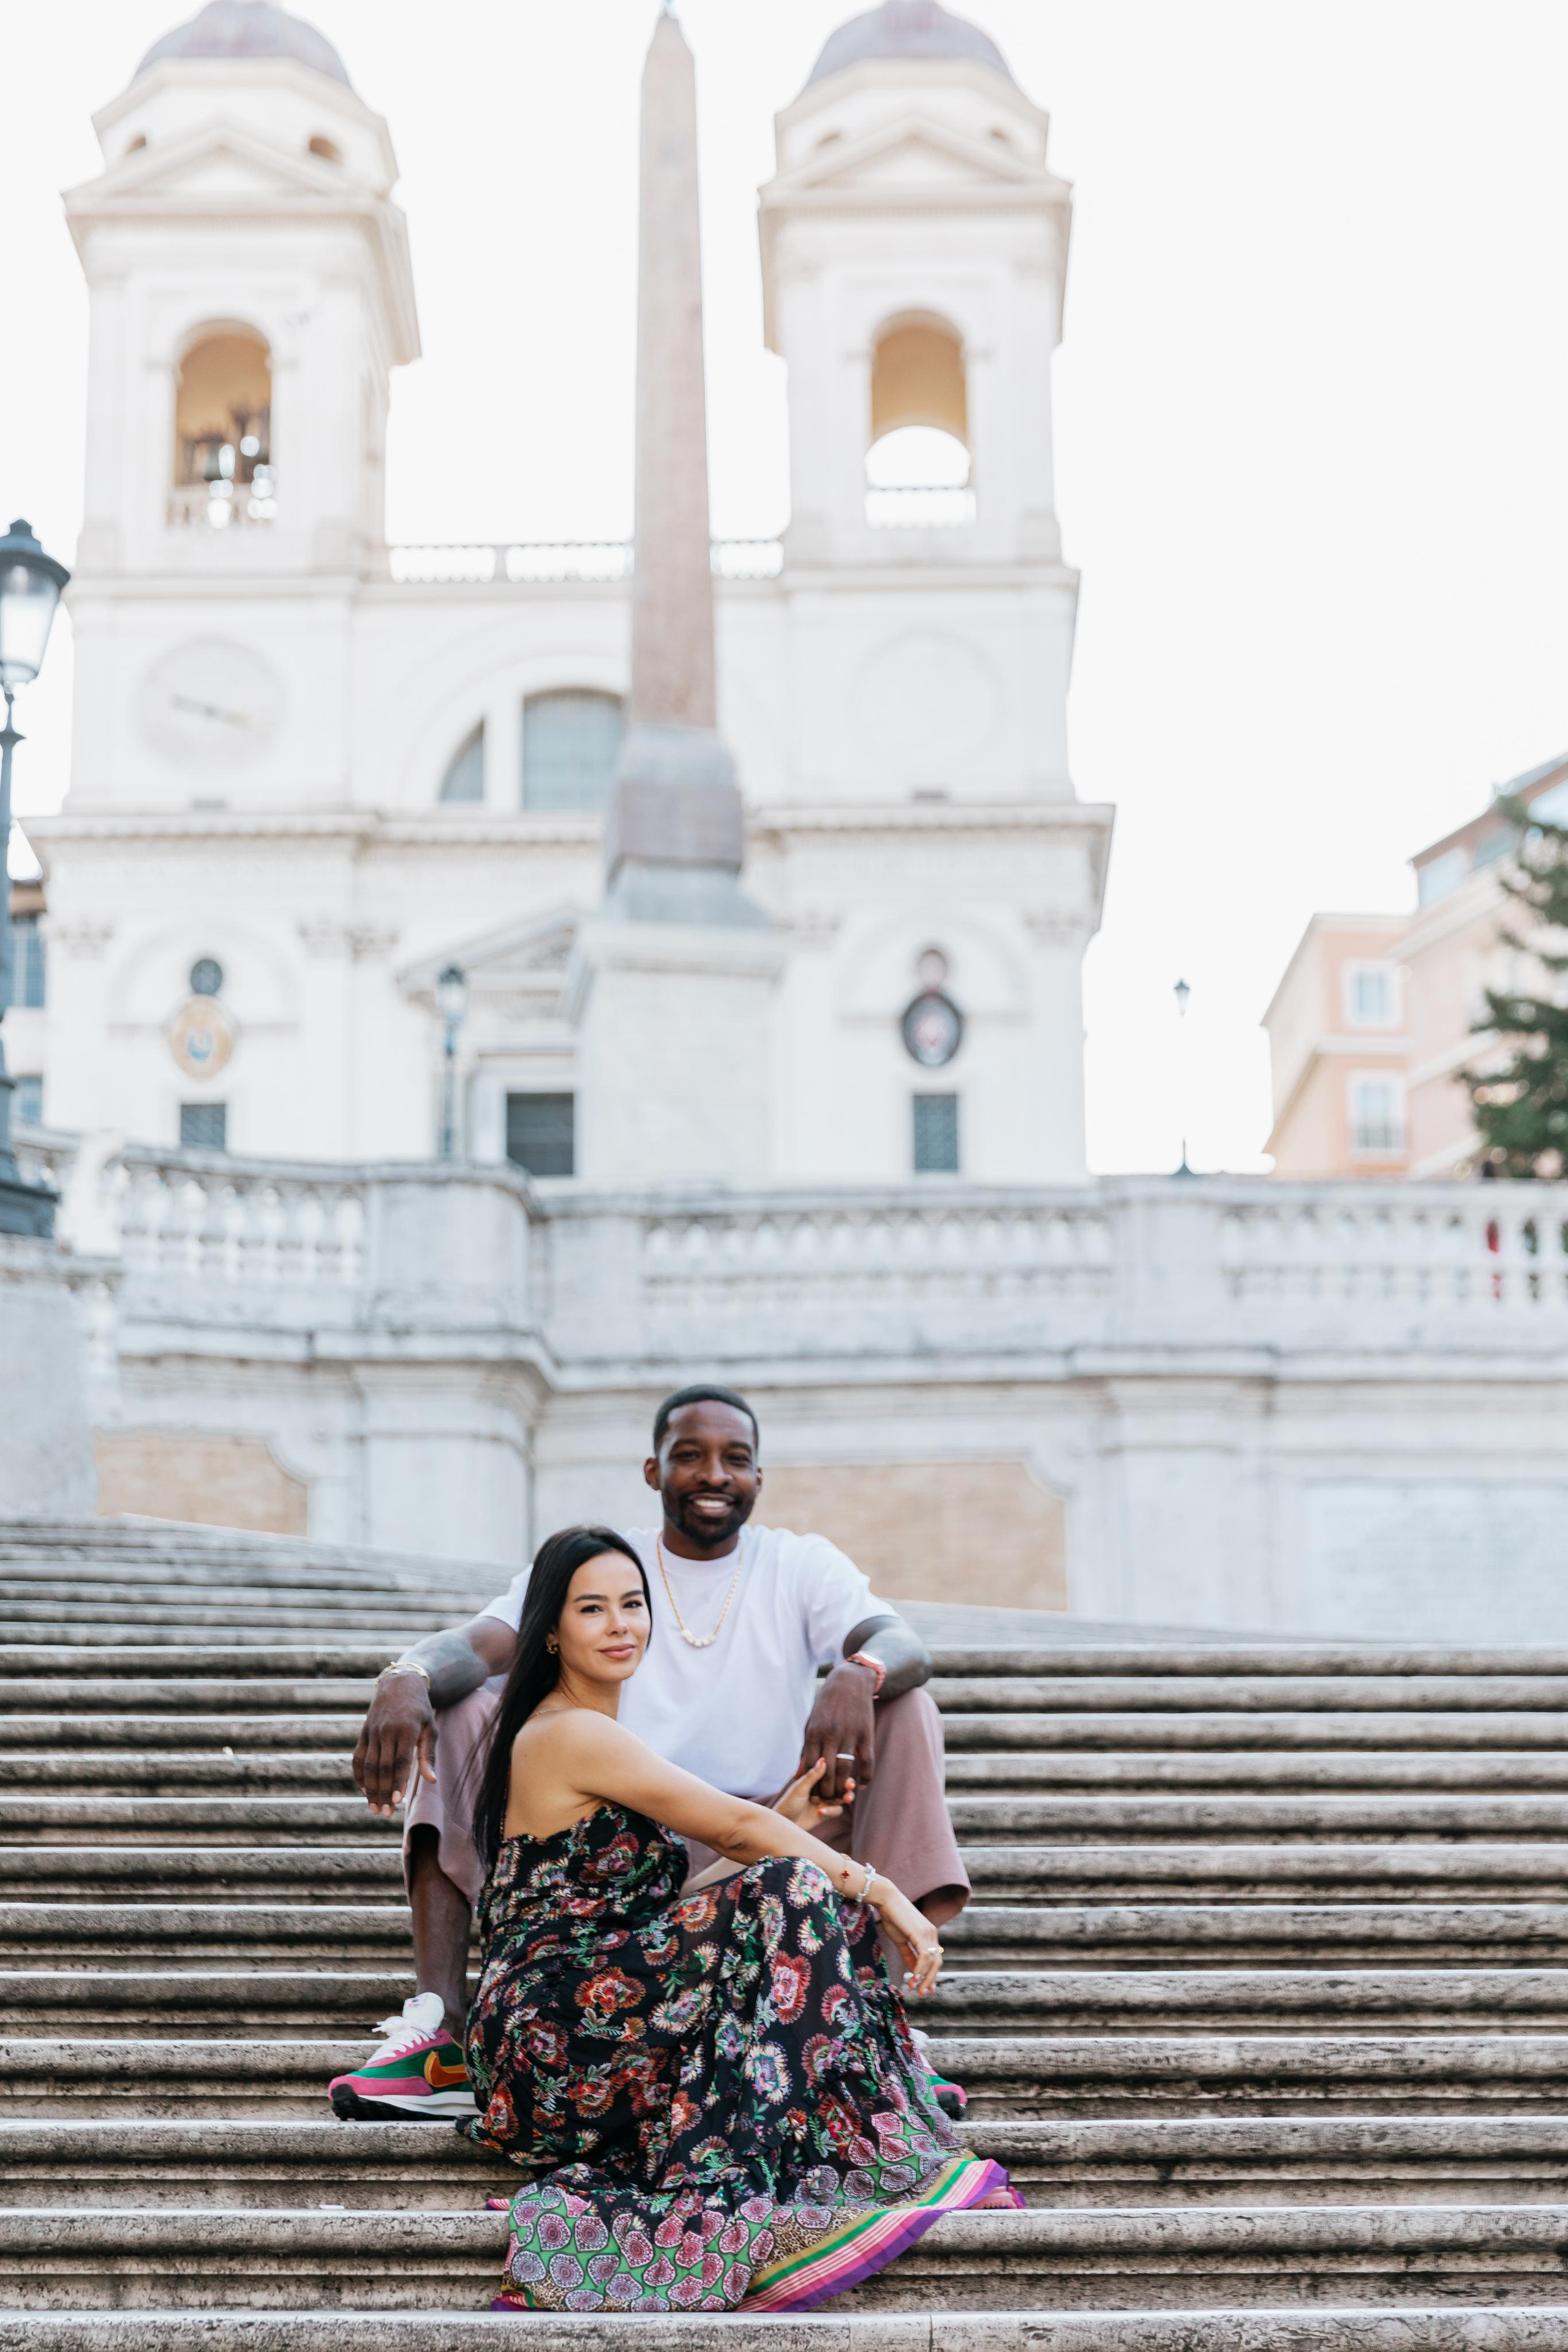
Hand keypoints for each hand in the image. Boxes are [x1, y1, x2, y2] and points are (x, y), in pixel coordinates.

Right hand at [352, 1672, 438, 1816]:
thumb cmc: (420, 1709)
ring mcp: (372, 1731)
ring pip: (368, 1765)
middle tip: (386, 1813)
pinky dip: (359, 1775)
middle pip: (382, 1767)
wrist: (399, 1683)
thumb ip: (429, 1754)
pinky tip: (365, 1790)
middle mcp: (386, 1730)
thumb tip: (431, 1781)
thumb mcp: (431, 1727)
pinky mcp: (364, 1732)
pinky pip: (358, 1757)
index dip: (398, 1782)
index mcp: (406, 1729)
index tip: (398, 1801)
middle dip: (384, 1791)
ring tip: (375, 1808)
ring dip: (370, 1788)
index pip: (400, 1761)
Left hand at [775, 1757, 849, 1829]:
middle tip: (849, 1786)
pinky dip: (831, 1810)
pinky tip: (820, 1811)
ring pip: (843, 1797)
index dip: (841, 1770)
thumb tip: (824, 1759)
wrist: (784, 1824)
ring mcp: (825, 1801)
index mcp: (815, 1778)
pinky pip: (837, 1810)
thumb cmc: (788, 1803)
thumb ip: (812, 1775)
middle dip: (848, 1784)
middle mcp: (822, 1788)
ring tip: (845, 1799)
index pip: (832, 1771)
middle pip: (841, 1783)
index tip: (845, 1770)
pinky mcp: (826, 1813)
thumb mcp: (799, 1788)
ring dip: (846, 1797)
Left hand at [797, 1661, 876, 1804]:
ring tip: (842, 1796)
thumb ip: (805, 1749)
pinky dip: (865, 1778)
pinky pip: (867, 1762)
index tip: (811, 1797)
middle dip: (826, 1791)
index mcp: (814, 1733)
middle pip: (827, 1773)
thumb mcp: (812, 1725)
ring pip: (845, 1771)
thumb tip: (797, 1774)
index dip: (810, 1785)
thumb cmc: (827, 1706)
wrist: (849, 1682)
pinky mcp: (866, 1735)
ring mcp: (850, 1735)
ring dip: (843, 1788)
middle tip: (826, 1801)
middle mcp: (831, 1735)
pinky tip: (860, 1785)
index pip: (810, 1767)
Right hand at [868, 1876, 943, 1999]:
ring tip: (915, 1989)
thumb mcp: (901, 1940)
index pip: (935, 1959)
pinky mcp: (921, 1933)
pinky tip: (913, 1979)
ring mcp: (928, 1933)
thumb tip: (914, 1972)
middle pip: (937, 1962)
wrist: (886, 1899)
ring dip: (924, 1978)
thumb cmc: (892, 1917)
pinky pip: (924, 1957)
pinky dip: (920, 1970)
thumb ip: (909, 1955)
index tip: (928, 1989)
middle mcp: (932, 1934)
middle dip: (930, 1980)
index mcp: (929, 1935)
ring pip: (932, 1962)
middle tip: (923, 1994)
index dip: (932, 1975)